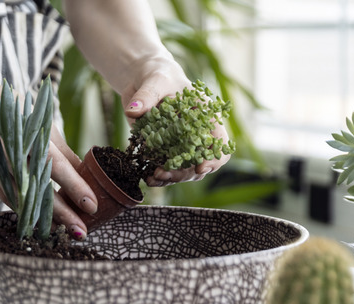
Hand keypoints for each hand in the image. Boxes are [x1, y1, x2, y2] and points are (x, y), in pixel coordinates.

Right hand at [0, 83, 96, 239]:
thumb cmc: (15, 112)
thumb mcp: (42, 124)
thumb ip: (63, 152)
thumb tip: (87, 178)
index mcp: (27, 133)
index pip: (55, 165)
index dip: (74, 186)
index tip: (91, 205)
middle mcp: (8, 152)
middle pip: (38, 189)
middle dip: (62, 213)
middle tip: (81, 231)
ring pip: (23, 199)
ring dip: (45, 218)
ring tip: (67, 231)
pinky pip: (9, 199)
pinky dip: (27, 211)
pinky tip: (43, 222)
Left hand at [122, 60, 230, 186]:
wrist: (143, 80)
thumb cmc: (158, 75)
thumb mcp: (155, 80)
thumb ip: (146, 96)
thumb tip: (133, 111)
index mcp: (206, 117)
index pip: (220, 143)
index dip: (215, 159)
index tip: (200, 167)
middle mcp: (197, 135)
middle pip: (201, 163)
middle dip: (184, 173)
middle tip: (163, 172)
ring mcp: (180, 146)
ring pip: (184, 171)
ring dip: (170, 178)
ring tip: (152, 177)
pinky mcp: (163, 151)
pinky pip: (166, 169)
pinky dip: (158, 177)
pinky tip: (147, 177)